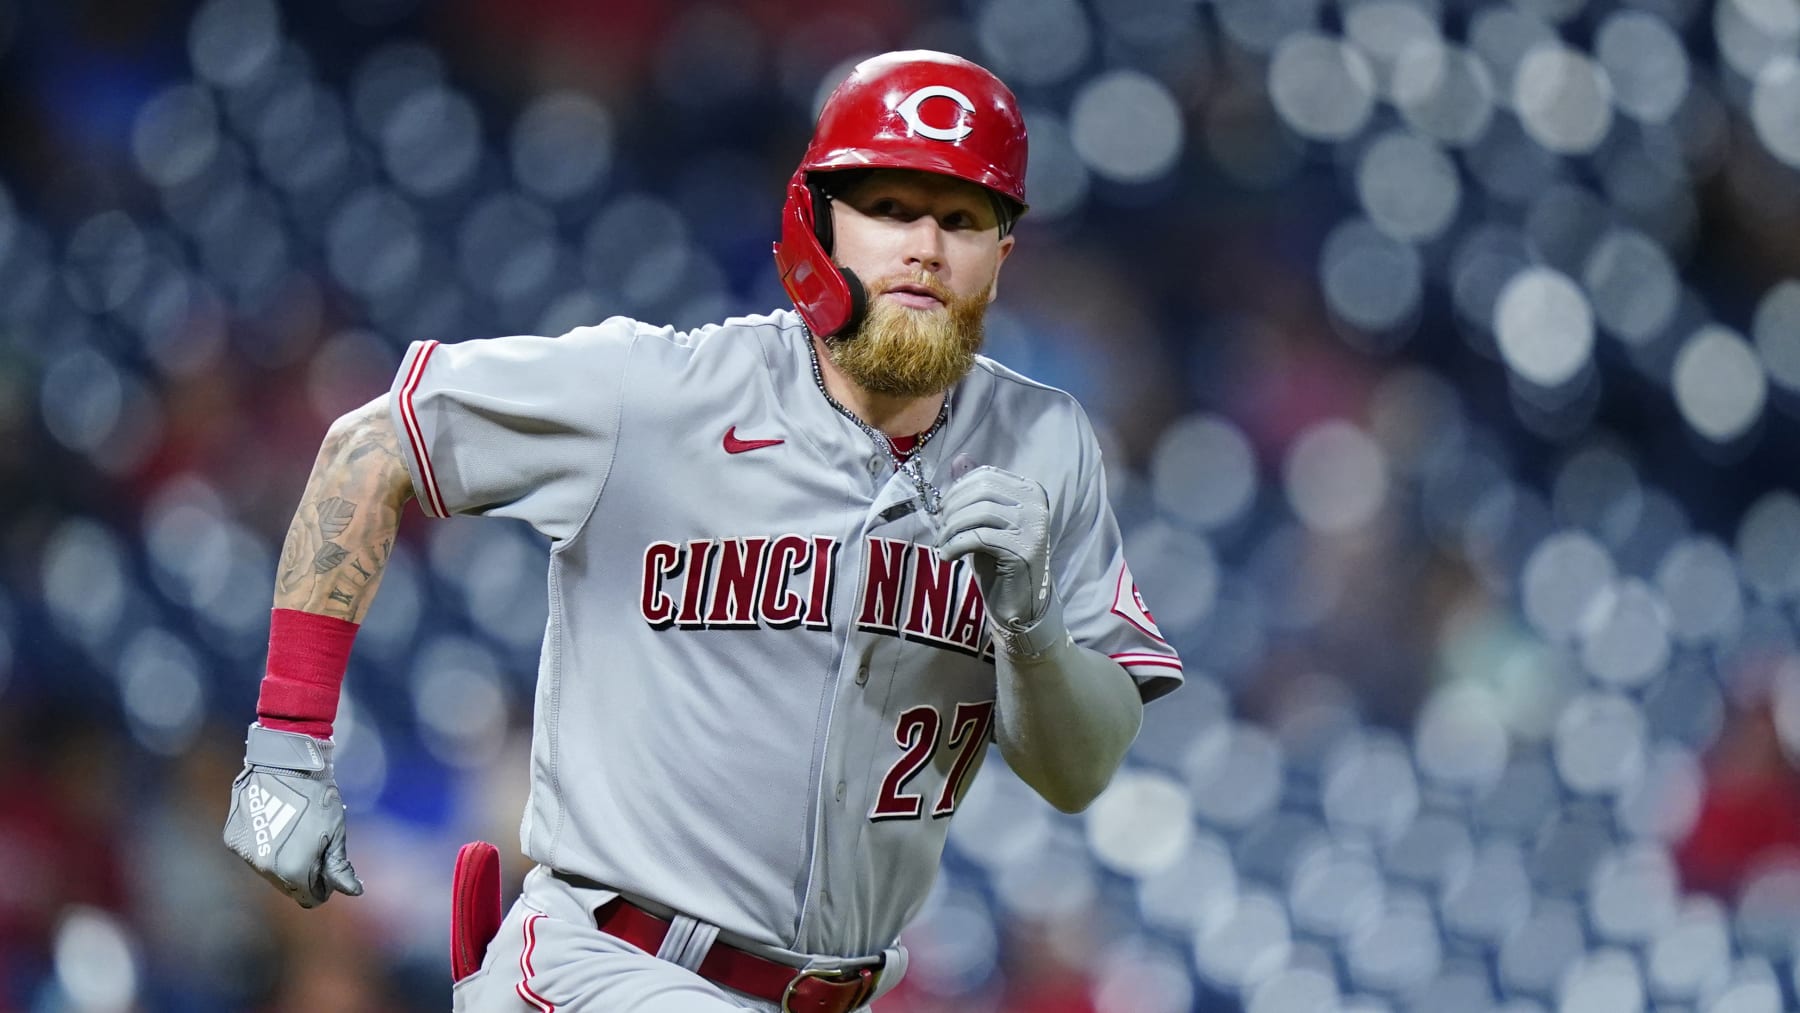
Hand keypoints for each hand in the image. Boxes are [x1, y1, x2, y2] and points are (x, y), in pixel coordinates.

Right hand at [223, 723, 363, 907]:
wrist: (284, 763)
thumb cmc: (316, 797)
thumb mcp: (335, 832)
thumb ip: (339, 867)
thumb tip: (353, 892)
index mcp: (292, 871)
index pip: (309, 897)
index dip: (322, 886)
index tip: (328, 868)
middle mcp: (264, 869)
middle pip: (287, 886)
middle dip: (303, 874)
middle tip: (315, 845)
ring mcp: (245, 854)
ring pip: (269, 871)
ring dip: (283, 860)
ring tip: (296, 831)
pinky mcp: (233, 838)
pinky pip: (253, 853)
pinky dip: (266, 846)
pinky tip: (277, 824)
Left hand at [935, 466, 1067, 656]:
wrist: (1019, 602)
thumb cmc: (1000, 559)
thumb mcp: (985, 521)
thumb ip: (975, 490)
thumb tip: (960, 458)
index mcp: (1030, 491)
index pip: (986, 476)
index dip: (957, 489)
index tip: (944, 511)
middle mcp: (1037, 504)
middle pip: (980, 491)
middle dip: (952, 508)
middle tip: (941, 529)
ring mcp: (1033, 527)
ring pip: (978, 513)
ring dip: (951, 528)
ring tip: (944, 544)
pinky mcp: (1023, 550)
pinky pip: (978, 537)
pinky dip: (955, 545)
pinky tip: (948, 557)